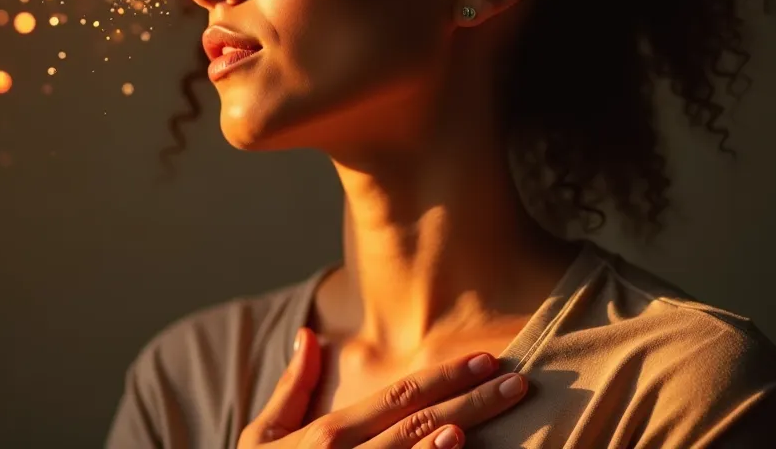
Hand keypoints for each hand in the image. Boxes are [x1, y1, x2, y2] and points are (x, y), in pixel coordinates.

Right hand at [239, 328, 528, 448]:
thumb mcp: (259, 438)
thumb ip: (290, 388)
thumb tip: (308, 336)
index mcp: (325, 435)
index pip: (397, 397)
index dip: (443, 376)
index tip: (483, 359)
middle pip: (420, 421)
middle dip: (471, 398)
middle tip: (516, 380)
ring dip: (462, 428)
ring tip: (499, 405)